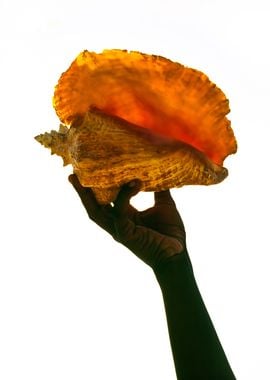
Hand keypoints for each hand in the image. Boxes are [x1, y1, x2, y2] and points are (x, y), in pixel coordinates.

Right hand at [69, 174, 185, 268]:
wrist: (177, 254)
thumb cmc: (170, 233)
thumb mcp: (165, 205)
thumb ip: (159, 190)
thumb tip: (161, 170)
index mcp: (125, 217)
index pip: (105, 201)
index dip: (96, 188)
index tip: (90, 172)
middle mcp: (117, 223)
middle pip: (93, 207)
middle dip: (81, 192)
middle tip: (73, 175)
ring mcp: (119, 230)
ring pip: (96, 211)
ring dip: (86, 196)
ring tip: (80, 180)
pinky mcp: (125, 234)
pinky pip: (119, 212)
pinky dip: (124, 196)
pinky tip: (134, 183)